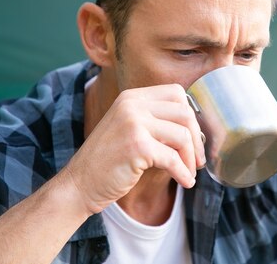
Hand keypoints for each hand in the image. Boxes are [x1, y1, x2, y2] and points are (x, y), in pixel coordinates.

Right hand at [60, 84, 205, 214]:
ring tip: (189, 173)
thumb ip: (156, 121)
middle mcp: (132, 104)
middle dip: (196, 139)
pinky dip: (183, 173)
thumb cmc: (108, 161)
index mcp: (132, 97)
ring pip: (182, 135)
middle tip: (197, 160)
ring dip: (191, 158)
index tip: (194, 137)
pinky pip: (173, 158)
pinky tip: (185, 182)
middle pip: (184, 112)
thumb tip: (197, 127)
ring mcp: (133, 123)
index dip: (191, 116)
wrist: (79, 184)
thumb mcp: (130, 129)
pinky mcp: (136, 146)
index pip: (176, 93)